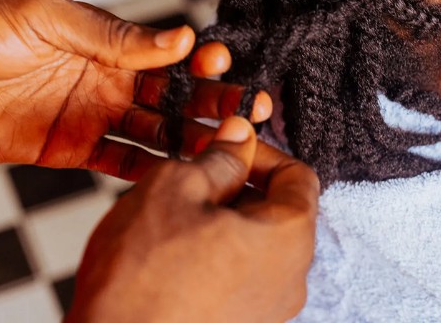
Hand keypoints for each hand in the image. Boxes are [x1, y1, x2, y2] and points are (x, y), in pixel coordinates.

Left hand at [0, 0, 270, 177]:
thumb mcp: (47, 17)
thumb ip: (113, 33)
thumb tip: (176, 37)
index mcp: (104, 42)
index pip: (167, 53)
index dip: (200, 60)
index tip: (225, 65)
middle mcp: (106, 79)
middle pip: (172, 94)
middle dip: (211, 100)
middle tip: (246, 108)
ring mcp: (91, 115)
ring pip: (155, 130)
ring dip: (191, 137)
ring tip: (224, 144)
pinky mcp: (71, 149)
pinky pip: (120, 161)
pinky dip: (150, 168)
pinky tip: (178, 170)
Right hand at [67, 116, 319, 322]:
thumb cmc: (141, 277)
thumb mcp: (176, 189)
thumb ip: (219, 158)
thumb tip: (240, 135)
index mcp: (288, 238)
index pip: (299, 177)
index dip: (262, 153)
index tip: (228, 147)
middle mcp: (290, 280)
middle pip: (279, 212)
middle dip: (239, 187)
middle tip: (193, 179)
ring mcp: (268, 312)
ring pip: (256, 246)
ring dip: (224, 222)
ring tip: (176, 219)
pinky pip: (240, 278)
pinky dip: (217, 256)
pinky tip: (174, 256)